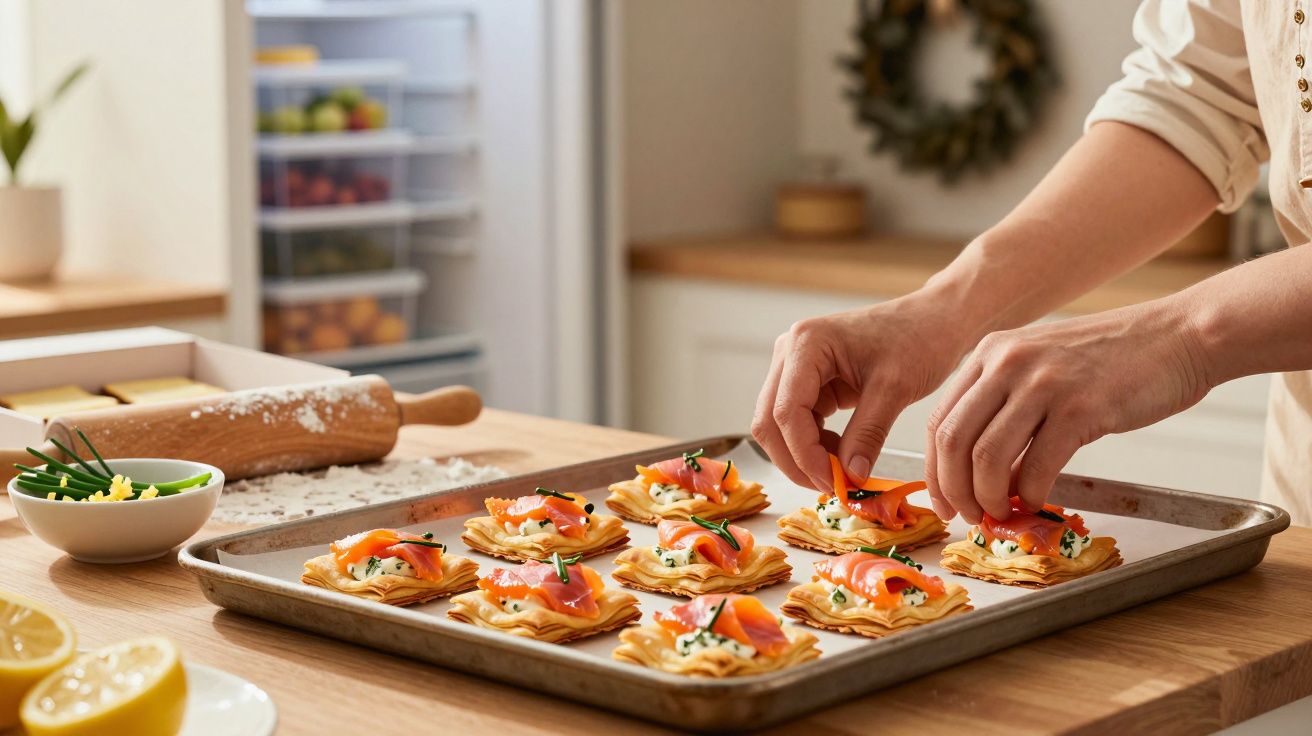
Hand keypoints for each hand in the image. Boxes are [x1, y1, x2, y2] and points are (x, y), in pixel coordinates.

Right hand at [751, 294, 973, 491]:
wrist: (934, 320)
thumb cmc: (919, 340)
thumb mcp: (894, 389)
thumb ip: (867, 434)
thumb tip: (850, 477)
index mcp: (806, 344)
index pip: (785, 412)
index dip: (804, 454)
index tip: (834, 483)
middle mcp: (790, 352)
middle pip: (769, 421)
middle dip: (796, 460)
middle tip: (832, 486)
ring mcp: (795, 366)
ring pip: (778, 426)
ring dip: (803, 455)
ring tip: (841, 471)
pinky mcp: (808, 381)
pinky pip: (797, 422)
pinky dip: (813, 444)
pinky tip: (841, 454)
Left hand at [925, 299, 1211, 522]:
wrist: (1179, 336)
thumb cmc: (1112, 360)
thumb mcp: (1040, 365)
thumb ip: (1005, 405)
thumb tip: (977, 472)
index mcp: (990, 352)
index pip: (939, 421)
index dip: (935, 471)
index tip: (945, 501)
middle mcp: (1008, 362)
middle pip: (954, 442)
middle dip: (955, 491)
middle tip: (972, 516)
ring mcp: (1043, 383)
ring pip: (987, 458)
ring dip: (989, 498)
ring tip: (1003, 512)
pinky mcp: (1080, 408)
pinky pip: (1037, 467)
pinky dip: (1032, 495)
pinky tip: (1039, 501)